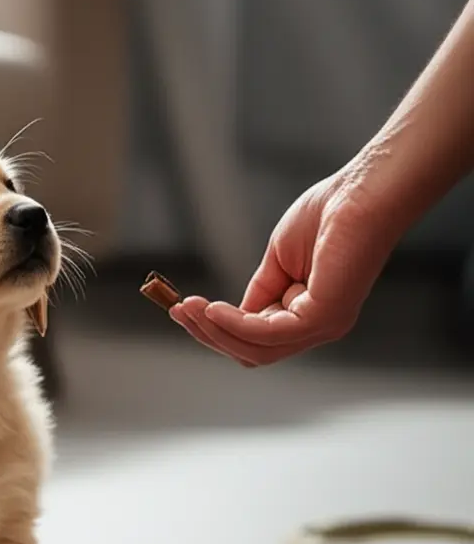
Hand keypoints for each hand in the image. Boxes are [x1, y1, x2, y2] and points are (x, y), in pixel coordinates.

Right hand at [170, 166, 396, 366]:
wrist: (365, 191)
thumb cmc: (329, 214)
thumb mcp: (278, 260)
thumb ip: (257, 291)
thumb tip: (224, 314)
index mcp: (308, 315)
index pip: (254, 339)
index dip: (215, 327)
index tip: (182, 307)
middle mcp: (317, 328)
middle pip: (251, 352)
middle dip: (209, 334)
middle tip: (178, 311)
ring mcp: (322, 327)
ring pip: (255, 350)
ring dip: (215, 331)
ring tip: (188, 308)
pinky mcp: (322, 318)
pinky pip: (266, 333)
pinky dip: (234, 323)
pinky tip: (212, 307)